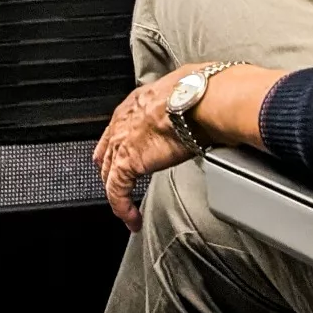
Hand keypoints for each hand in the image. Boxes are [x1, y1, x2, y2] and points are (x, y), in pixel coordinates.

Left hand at [94, 60, 285, 230]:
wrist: (202, 99)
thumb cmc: (204, 92)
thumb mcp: (187, 93)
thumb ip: (186, 104)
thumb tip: (205, 108)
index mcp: (138, 102)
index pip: (119, 128)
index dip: (119, 145)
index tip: (126, 158)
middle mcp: (124, 121)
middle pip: (107, 153)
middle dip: (111, 172)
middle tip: (121, 189)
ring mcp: (122, 142)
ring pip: (109, 175)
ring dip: (118, 196)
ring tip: (128, 212)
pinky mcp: (129, 162)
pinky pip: (117, 192)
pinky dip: (123, 208)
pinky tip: (132, 219)